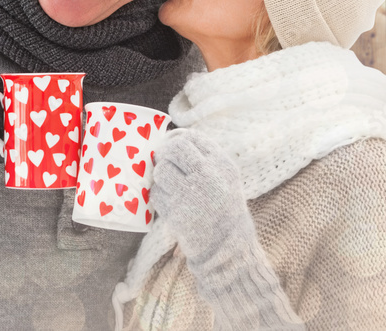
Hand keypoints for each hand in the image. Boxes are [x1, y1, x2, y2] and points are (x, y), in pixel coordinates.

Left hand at [152, 128, 253, 258]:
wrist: (228, 248)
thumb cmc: (224, 209)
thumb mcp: (226, 178)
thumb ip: (205, 158)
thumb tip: (172, 139)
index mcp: (222, 164)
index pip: (192, 138)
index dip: (177, 139)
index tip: (171, 148)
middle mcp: (208, 175)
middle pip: (175, 148)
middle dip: (165, 153)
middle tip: (163, 161)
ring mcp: (192, 194)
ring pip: (161, 170)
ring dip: (161, 177)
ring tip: (170, 187)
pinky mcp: (177, 213)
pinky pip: (156, 194)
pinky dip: (159, 197)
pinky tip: (170, 203)